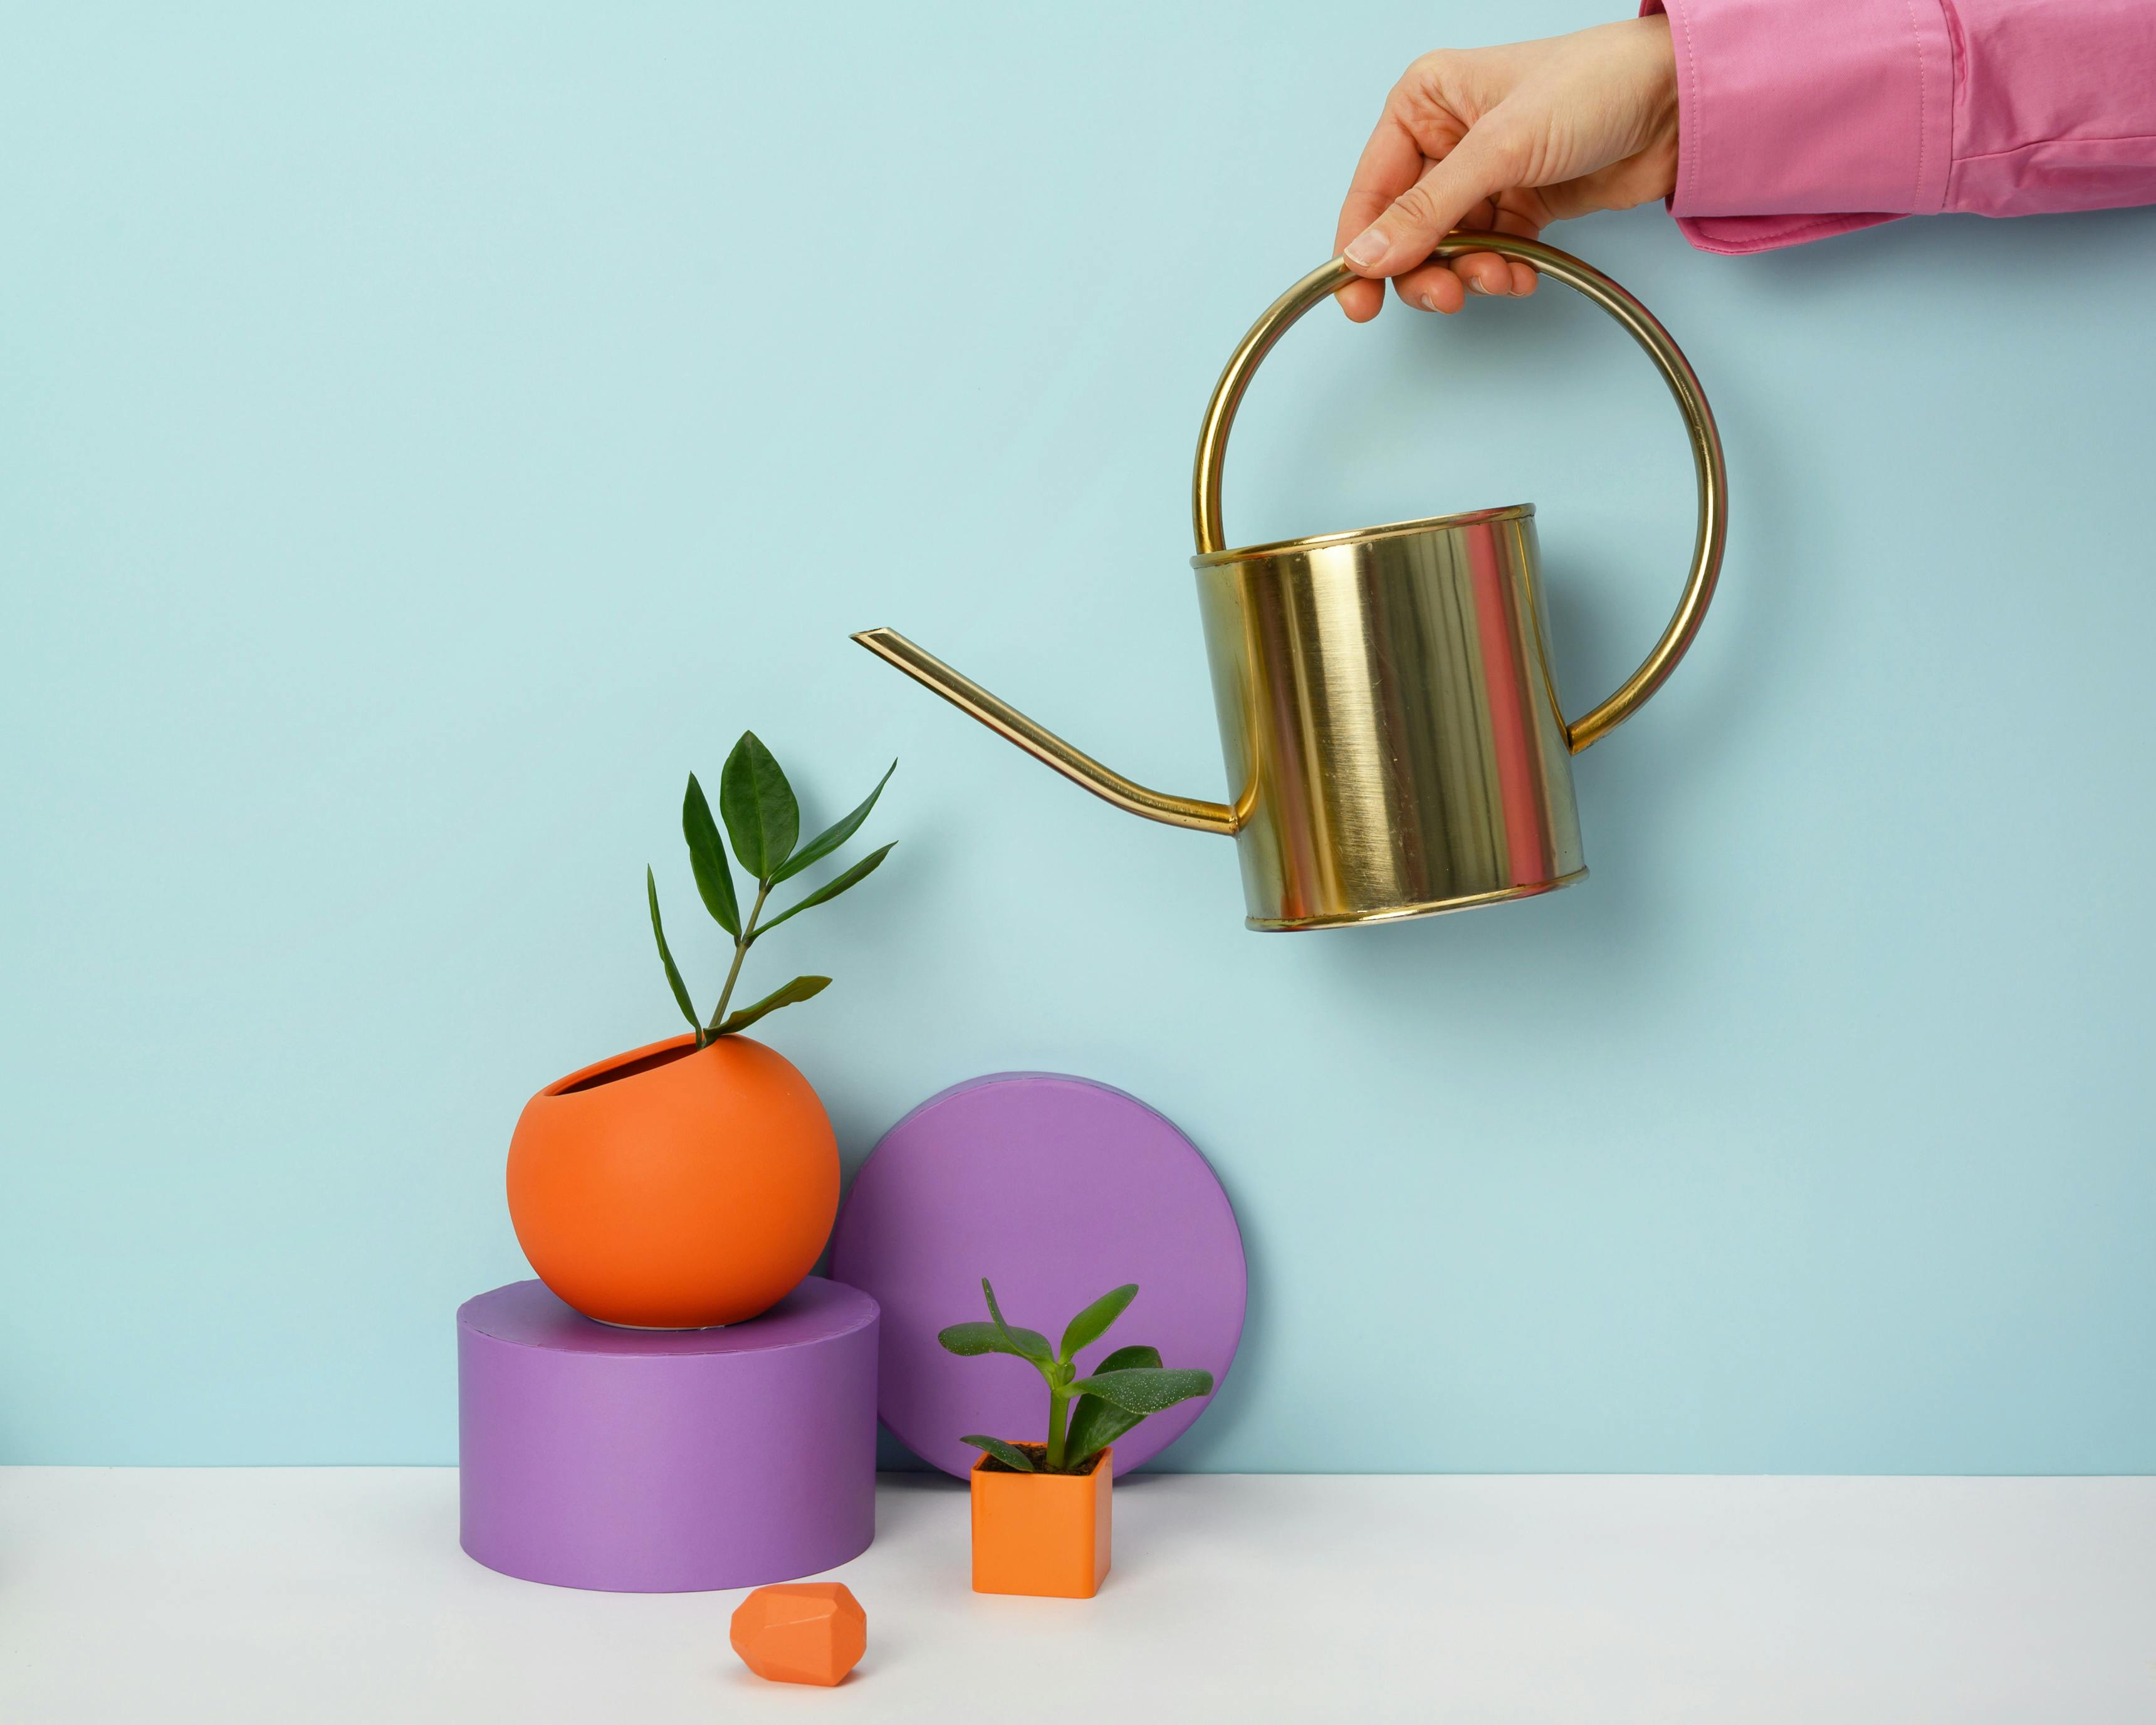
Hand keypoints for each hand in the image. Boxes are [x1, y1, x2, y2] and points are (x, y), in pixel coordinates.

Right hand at [1333, 16, 1679, 317]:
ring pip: (1446, 250)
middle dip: (1424, 270)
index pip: (1371, 189)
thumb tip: (1366, 256)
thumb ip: (1428, 209)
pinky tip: (1523, 273)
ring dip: (1468, 274)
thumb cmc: (1596, 86)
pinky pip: (1488, 255)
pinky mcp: (1519, 205)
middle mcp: (1446, 139)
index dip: (1360, 248)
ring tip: (1500, 277)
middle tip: (1446, 295)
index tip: (1359, 298)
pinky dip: (1501, 273)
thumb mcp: (1500, 147)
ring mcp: (1483, 176)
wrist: (1678, 103)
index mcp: (1424, 103)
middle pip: (1405, 230)